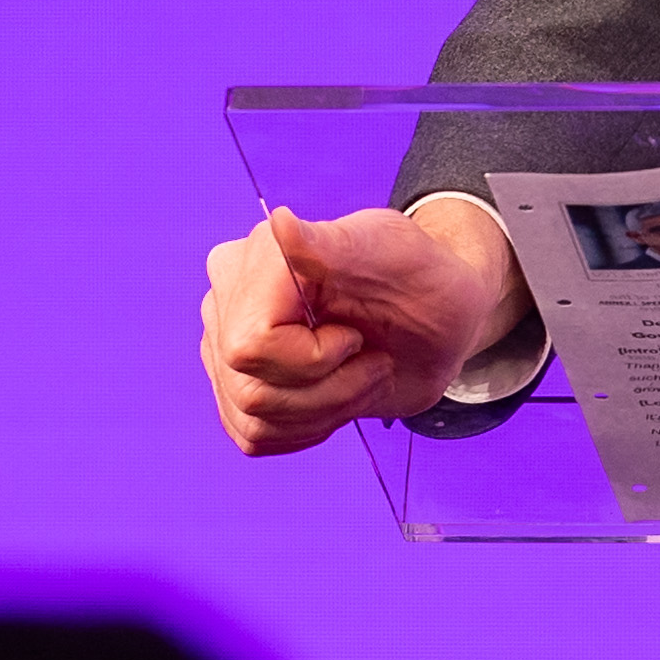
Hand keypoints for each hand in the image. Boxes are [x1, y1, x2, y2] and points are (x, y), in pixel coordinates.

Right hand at [198, 202, 522, 456]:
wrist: (435, 323)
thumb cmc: (422, 279)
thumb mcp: (397, 254)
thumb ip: (335, 244)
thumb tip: (280, 222)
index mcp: (260, 255)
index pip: (252, 344)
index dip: (315, 358)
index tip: (355, 334)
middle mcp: (228, 296)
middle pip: (250, 387)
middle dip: (329, 389)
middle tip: (370, 358)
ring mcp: (224, 342)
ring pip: (252, 417)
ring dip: (326, 409)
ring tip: (359, 372)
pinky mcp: (237, 384)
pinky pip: (253, 436)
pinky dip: (308, 428)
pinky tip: (337, 394)